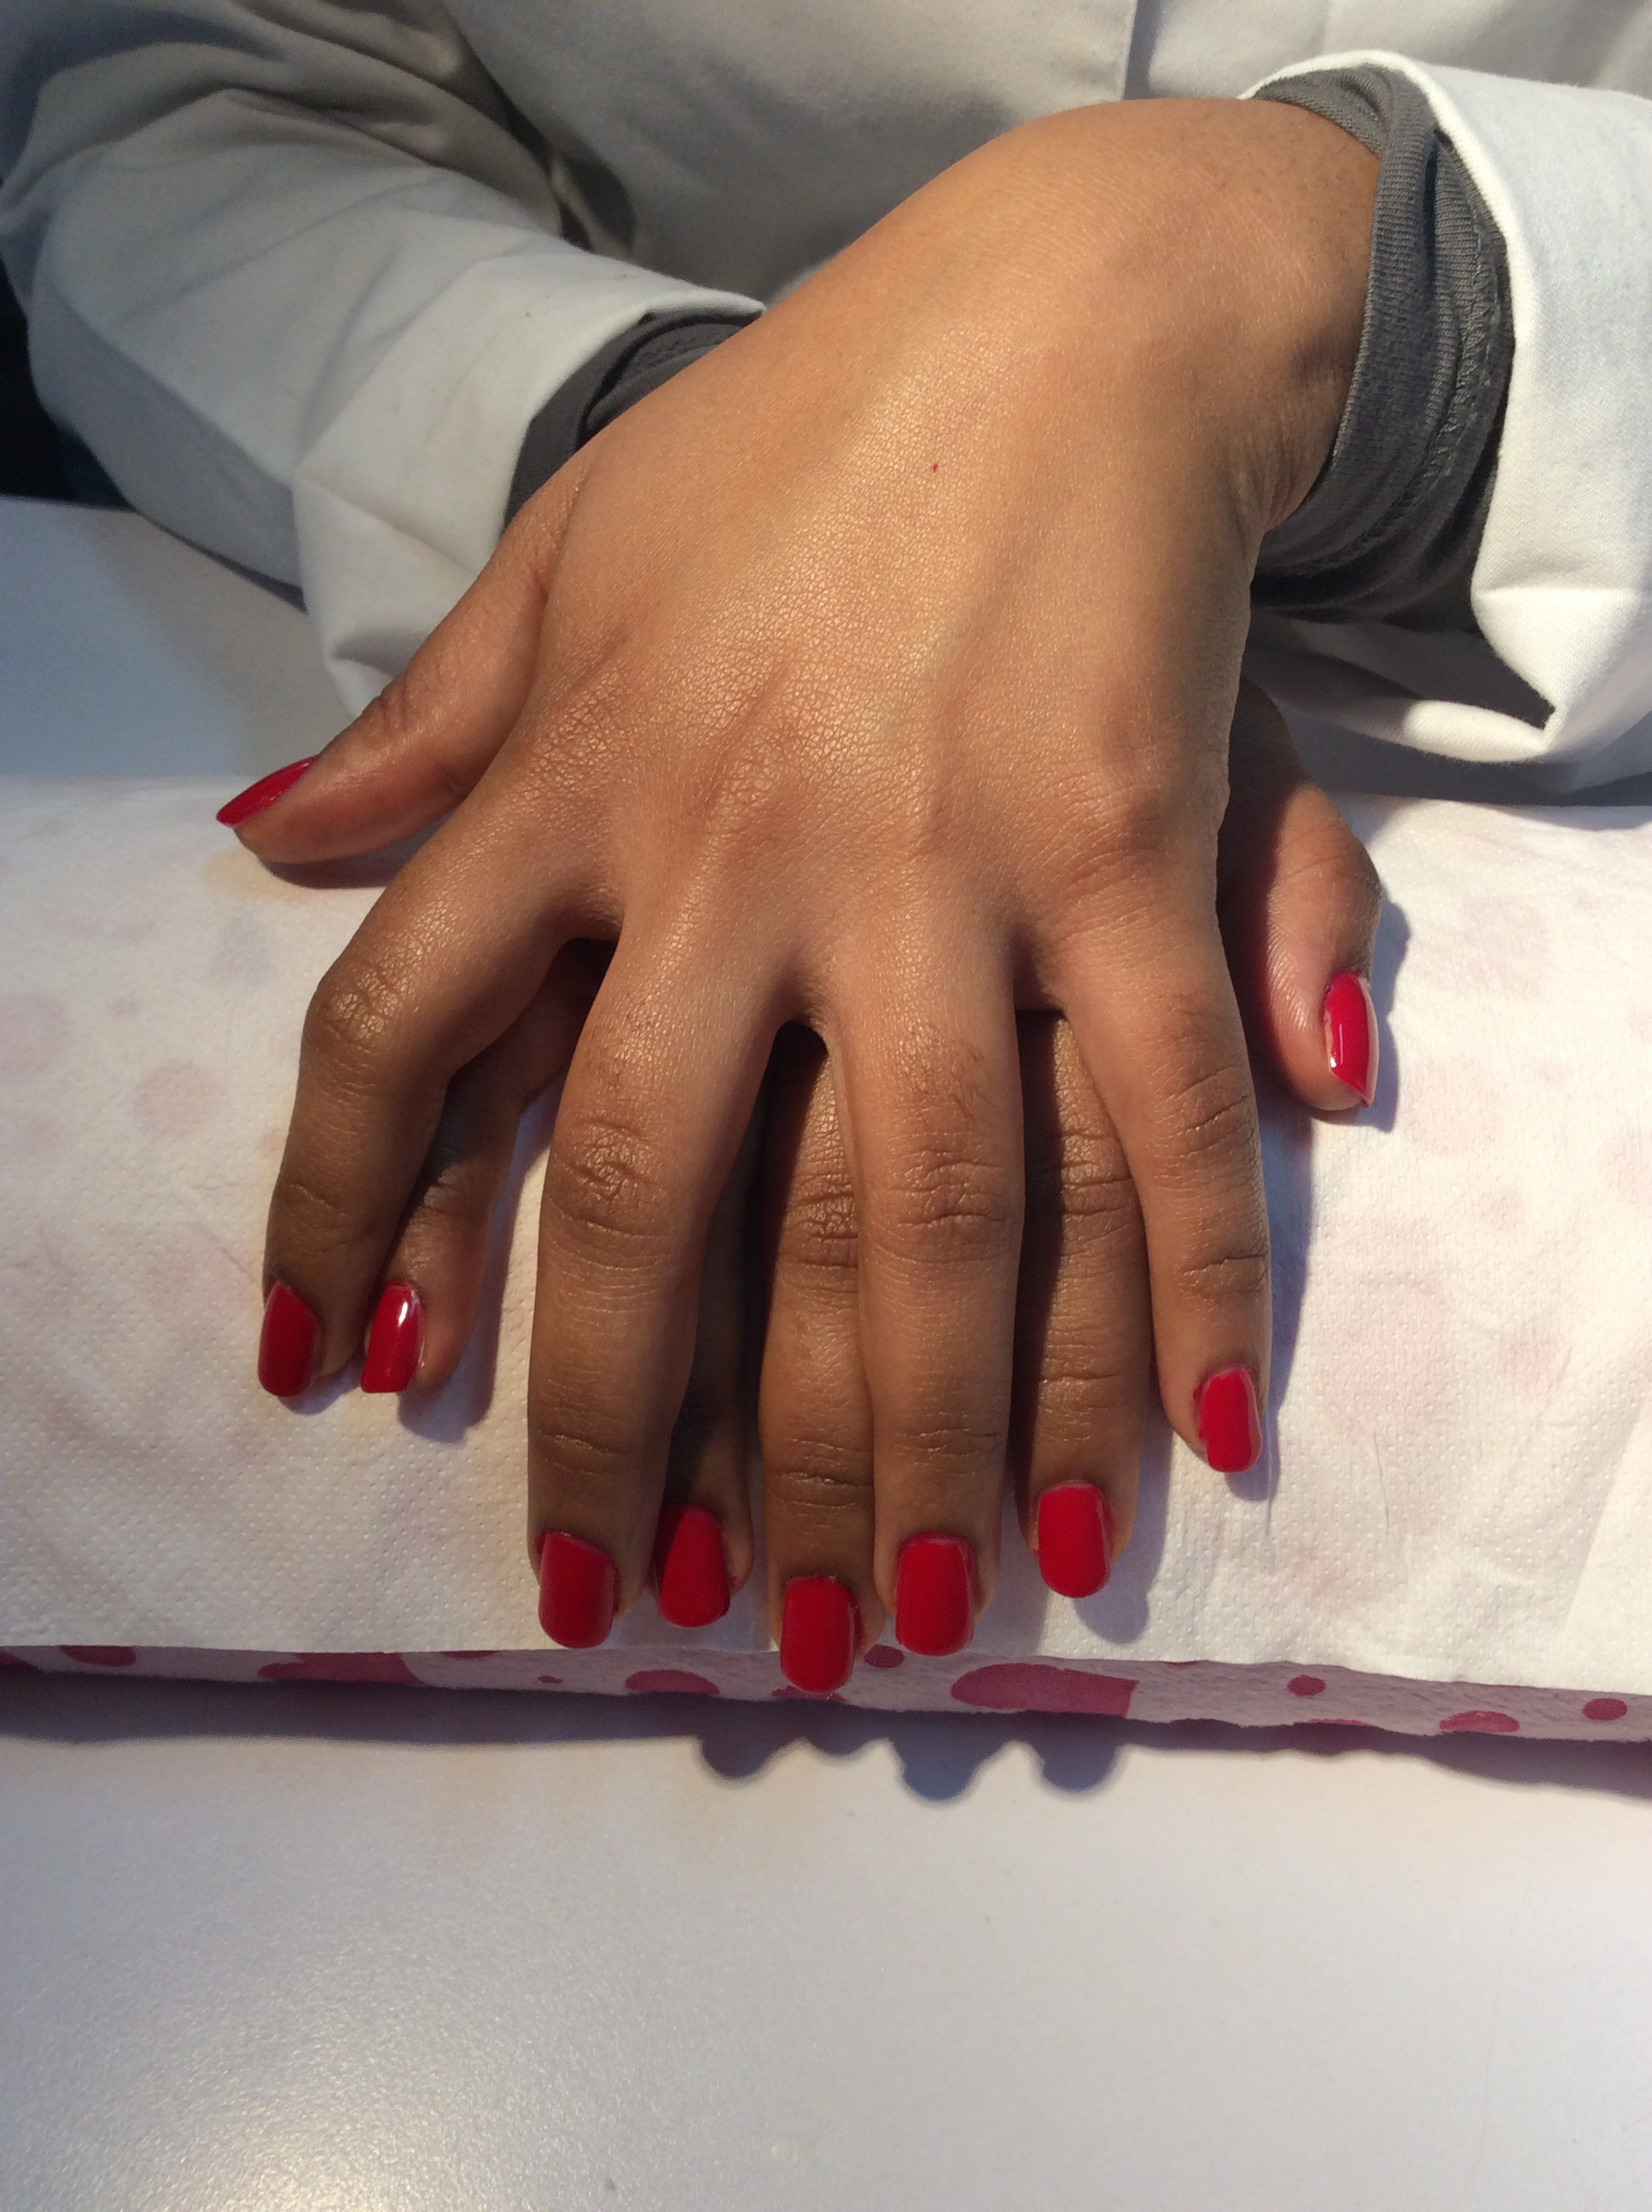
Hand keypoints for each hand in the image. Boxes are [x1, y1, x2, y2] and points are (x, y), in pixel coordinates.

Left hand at [232, 97, 1377, 1653]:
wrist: (1069, 313)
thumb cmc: (800, 435)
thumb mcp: (565, 551)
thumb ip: (423, 720)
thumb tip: (265, 834)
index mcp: (580, 782)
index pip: (403, 1038)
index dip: (347, 1216)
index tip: (327, 1374)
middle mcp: (746, 854)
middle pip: (659, 1196)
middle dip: (638, 1430)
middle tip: (630, 1618)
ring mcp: (952, 870)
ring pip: (913, 1214)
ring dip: (903, 1443)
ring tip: (887, 1625)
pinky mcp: (1135, 862)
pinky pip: (1160, 1110)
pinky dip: (1184, 1282)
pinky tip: (1186, 1451)